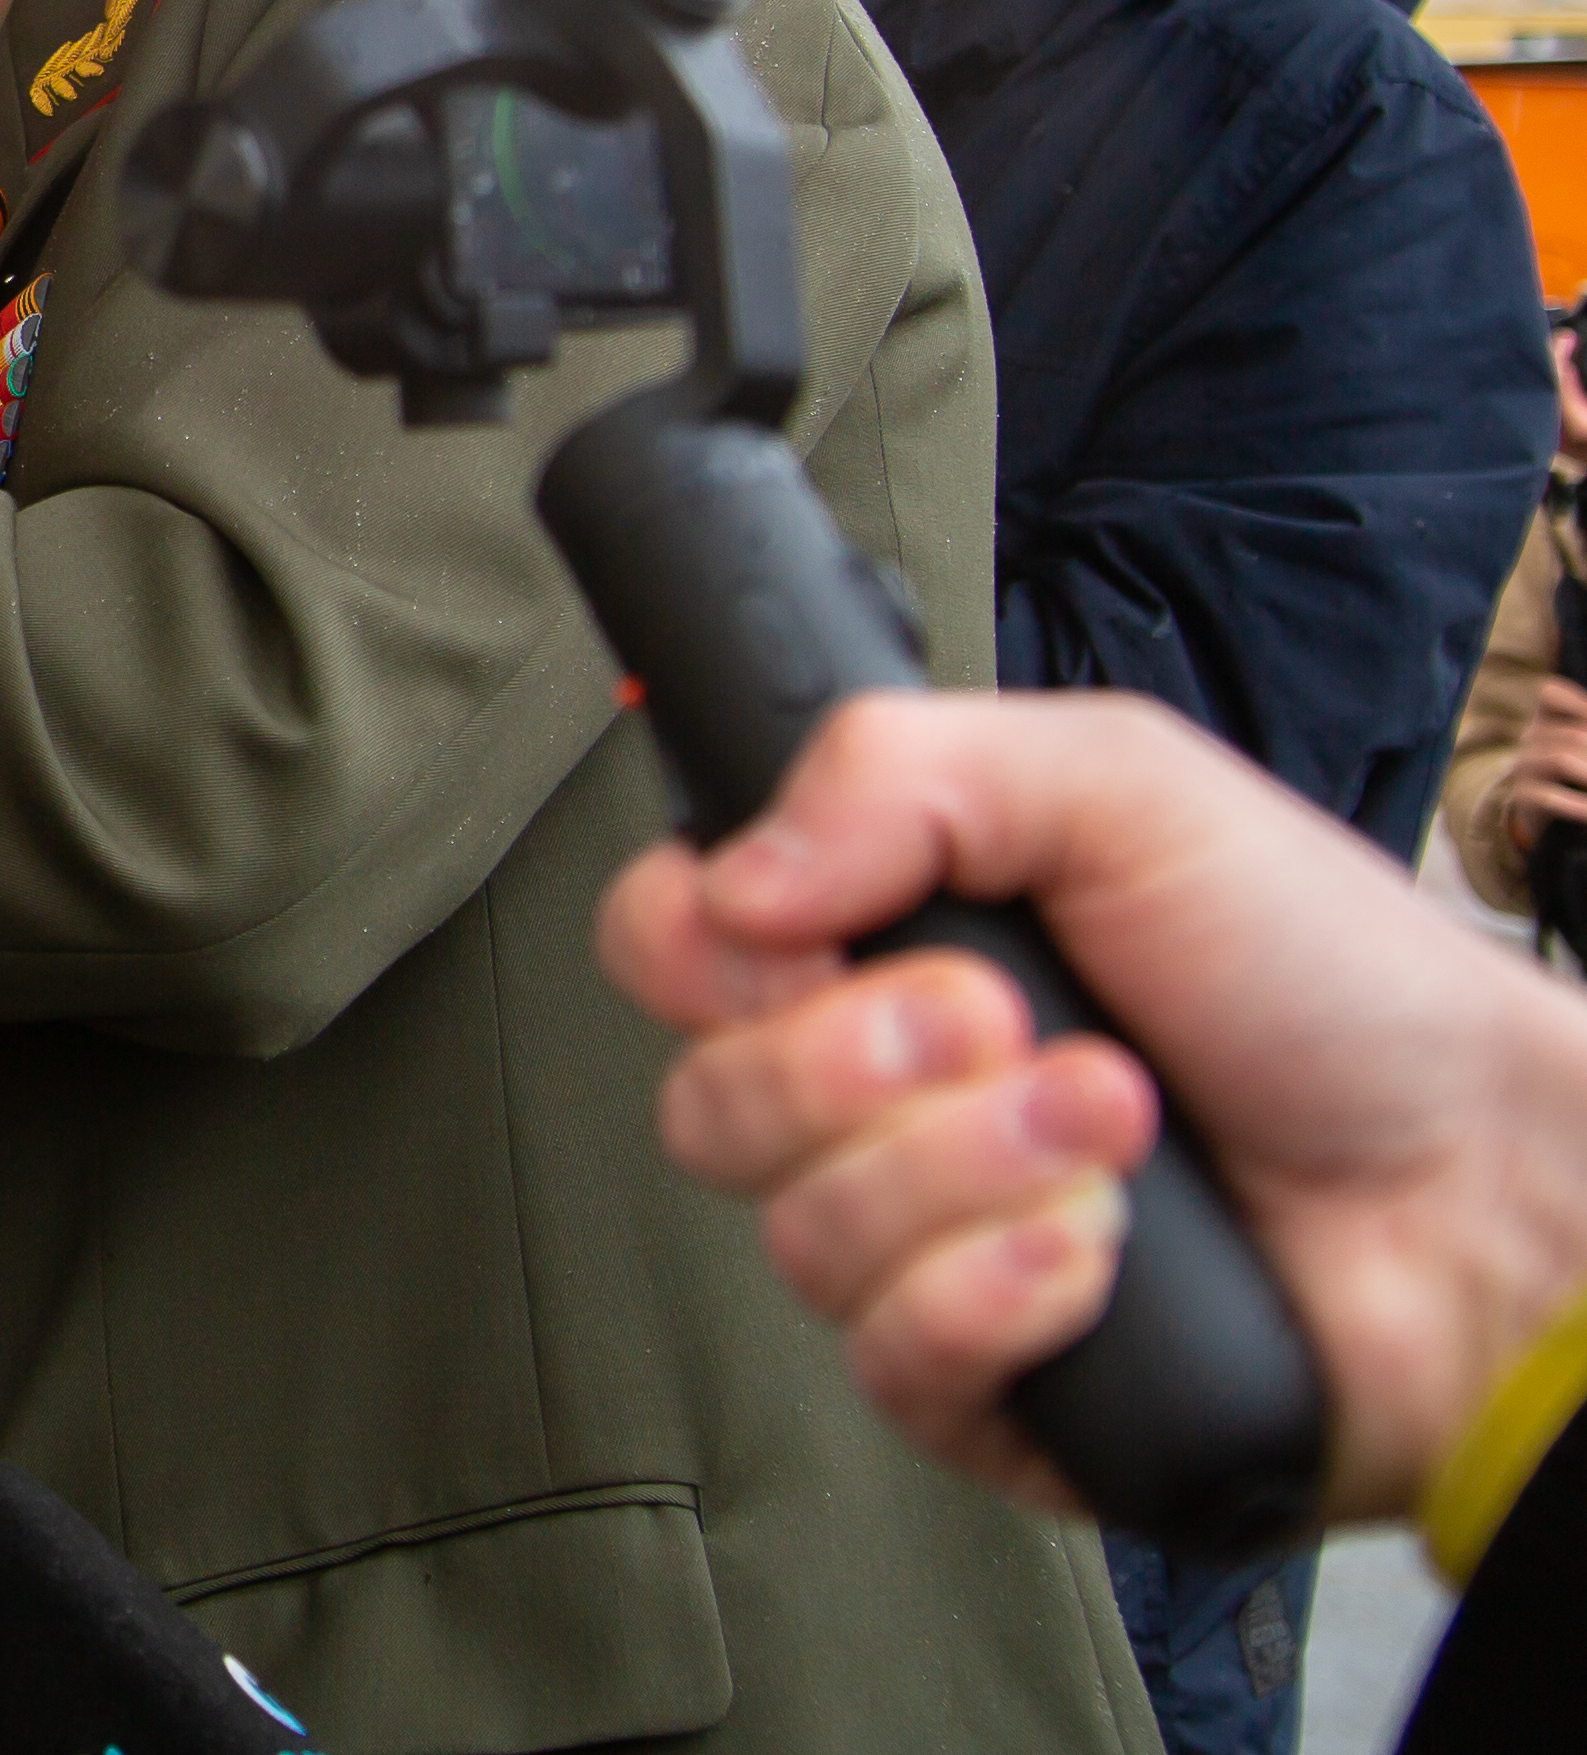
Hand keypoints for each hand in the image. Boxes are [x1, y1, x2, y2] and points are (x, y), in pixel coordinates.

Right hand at [593, 689, 1586, 1524]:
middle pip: (705, 1105)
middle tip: (1003, 1016)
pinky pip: (891, 1361)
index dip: (694, 947)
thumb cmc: (1332, 982)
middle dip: (853, 1060)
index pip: (665, 947)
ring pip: (797, 1238)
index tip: (805, 929)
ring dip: (965, 1168)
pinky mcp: (984, 1389)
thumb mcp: (1121, 784)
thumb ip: (899, 766)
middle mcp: (880, 1101)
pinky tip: (1103, 1251)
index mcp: (881, 947)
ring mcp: (924, 1249)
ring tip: (1116, 1123)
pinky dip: (997, 1293)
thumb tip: (732, 879)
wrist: (1491, 1183)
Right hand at [1504, 673, 1586, 840]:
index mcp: (1547, 721)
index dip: (1577, 703)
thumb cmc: (1573, 771)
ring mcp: (1524, 765)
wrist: (1536, 807)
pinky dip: (1577, 805)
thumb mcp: (1578, 747)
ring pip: (1561, 760)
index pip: (1550, 695)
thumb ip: (1583, 735)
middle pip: (1574, 734)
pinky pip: (1549, 797)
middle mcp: (1531, 738)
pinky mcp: (1522, 794)